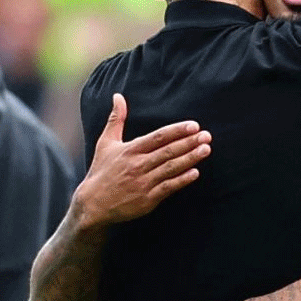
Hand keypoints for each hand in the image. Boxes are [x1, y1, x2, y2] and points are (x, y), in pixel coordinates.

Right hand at [74, 94, 210, 228]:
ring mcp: (143, 182)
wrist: (93, 204)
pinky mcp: (147, 199)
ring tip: (206, 149)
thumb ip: (116, 119)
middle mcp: (138, 165)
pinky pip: (168, 188)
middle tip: (207, 135)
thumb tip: (118, 96)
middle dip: (189, 143)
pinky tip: (195, 173)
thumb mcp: (106, 142)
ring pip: (170, 168)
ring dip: (190, 158)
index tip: (193, 126)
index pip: (158, 137)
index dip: (176, 131)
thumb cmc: (102, 171)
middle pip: (168, 151)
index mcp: (130, 150)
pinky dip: (181, 180)